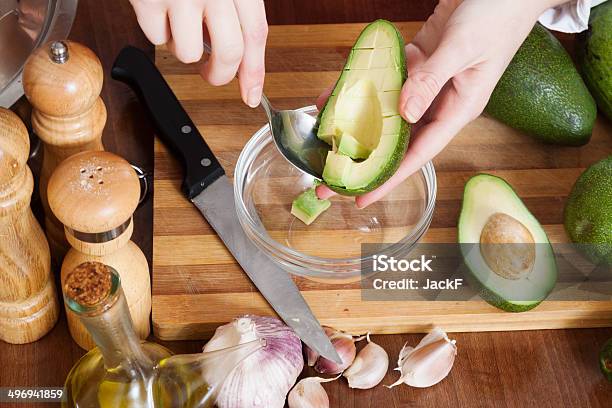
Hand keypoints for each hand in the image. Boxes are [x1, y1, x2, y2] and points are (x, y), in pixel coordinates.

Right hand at [130, 0, 267, 106]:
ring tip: (180, 25)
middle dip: (219, 75)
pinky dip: (157, 31)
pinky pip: (155, 39)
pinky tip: (159, 9)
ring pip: (189, 53)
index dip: (255, 72)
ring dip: (184, 49)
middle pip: (229, 54)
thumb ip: (236, 8)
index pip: (256, 35)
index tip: (252, 95)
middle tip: (212, 74)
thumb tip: (241, 59)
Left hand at [316, 0, 561, 207]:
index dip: (390, 178)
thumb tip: (405, 113)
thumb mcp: (463, 47)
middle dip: (367, 160)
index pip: (420, 153)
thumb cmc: (496, 13)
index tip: (362, 197)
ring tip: (327, 138)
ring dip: (360, 122)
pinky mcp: (420, 63)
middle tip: (331, 177)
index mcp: (459, 108)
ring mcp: (429, 83)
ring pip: (389, 111)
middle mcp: (441, 102)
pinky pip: (387, 80)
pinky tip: (339, 91)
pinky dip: (365, 85)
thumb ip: (432, 79)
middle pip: (400, 140)